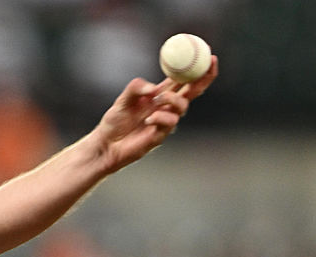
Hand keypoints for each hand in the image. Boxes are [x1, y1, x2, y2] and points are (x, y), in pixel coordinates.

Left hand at [96, 55, 218, 171]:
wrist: (105, 144)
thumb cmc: (114, 122)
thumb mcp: (123, 99)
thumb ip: (136, 88)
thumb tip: (153, 88)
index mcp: (159, 95)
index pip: (183, 79)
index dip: (196, 67)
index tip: (207, 52)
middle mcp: (166, 107)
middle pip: (193, 91)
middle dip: (204, 77)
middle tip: (209, 64)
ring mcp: (165, 121)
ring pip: (182, 106)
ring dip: (172, 99)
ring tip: (156, 100)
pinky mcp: (161, 135)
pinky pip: (170, 123)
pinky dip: (161, 117)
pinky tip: (147, 120)